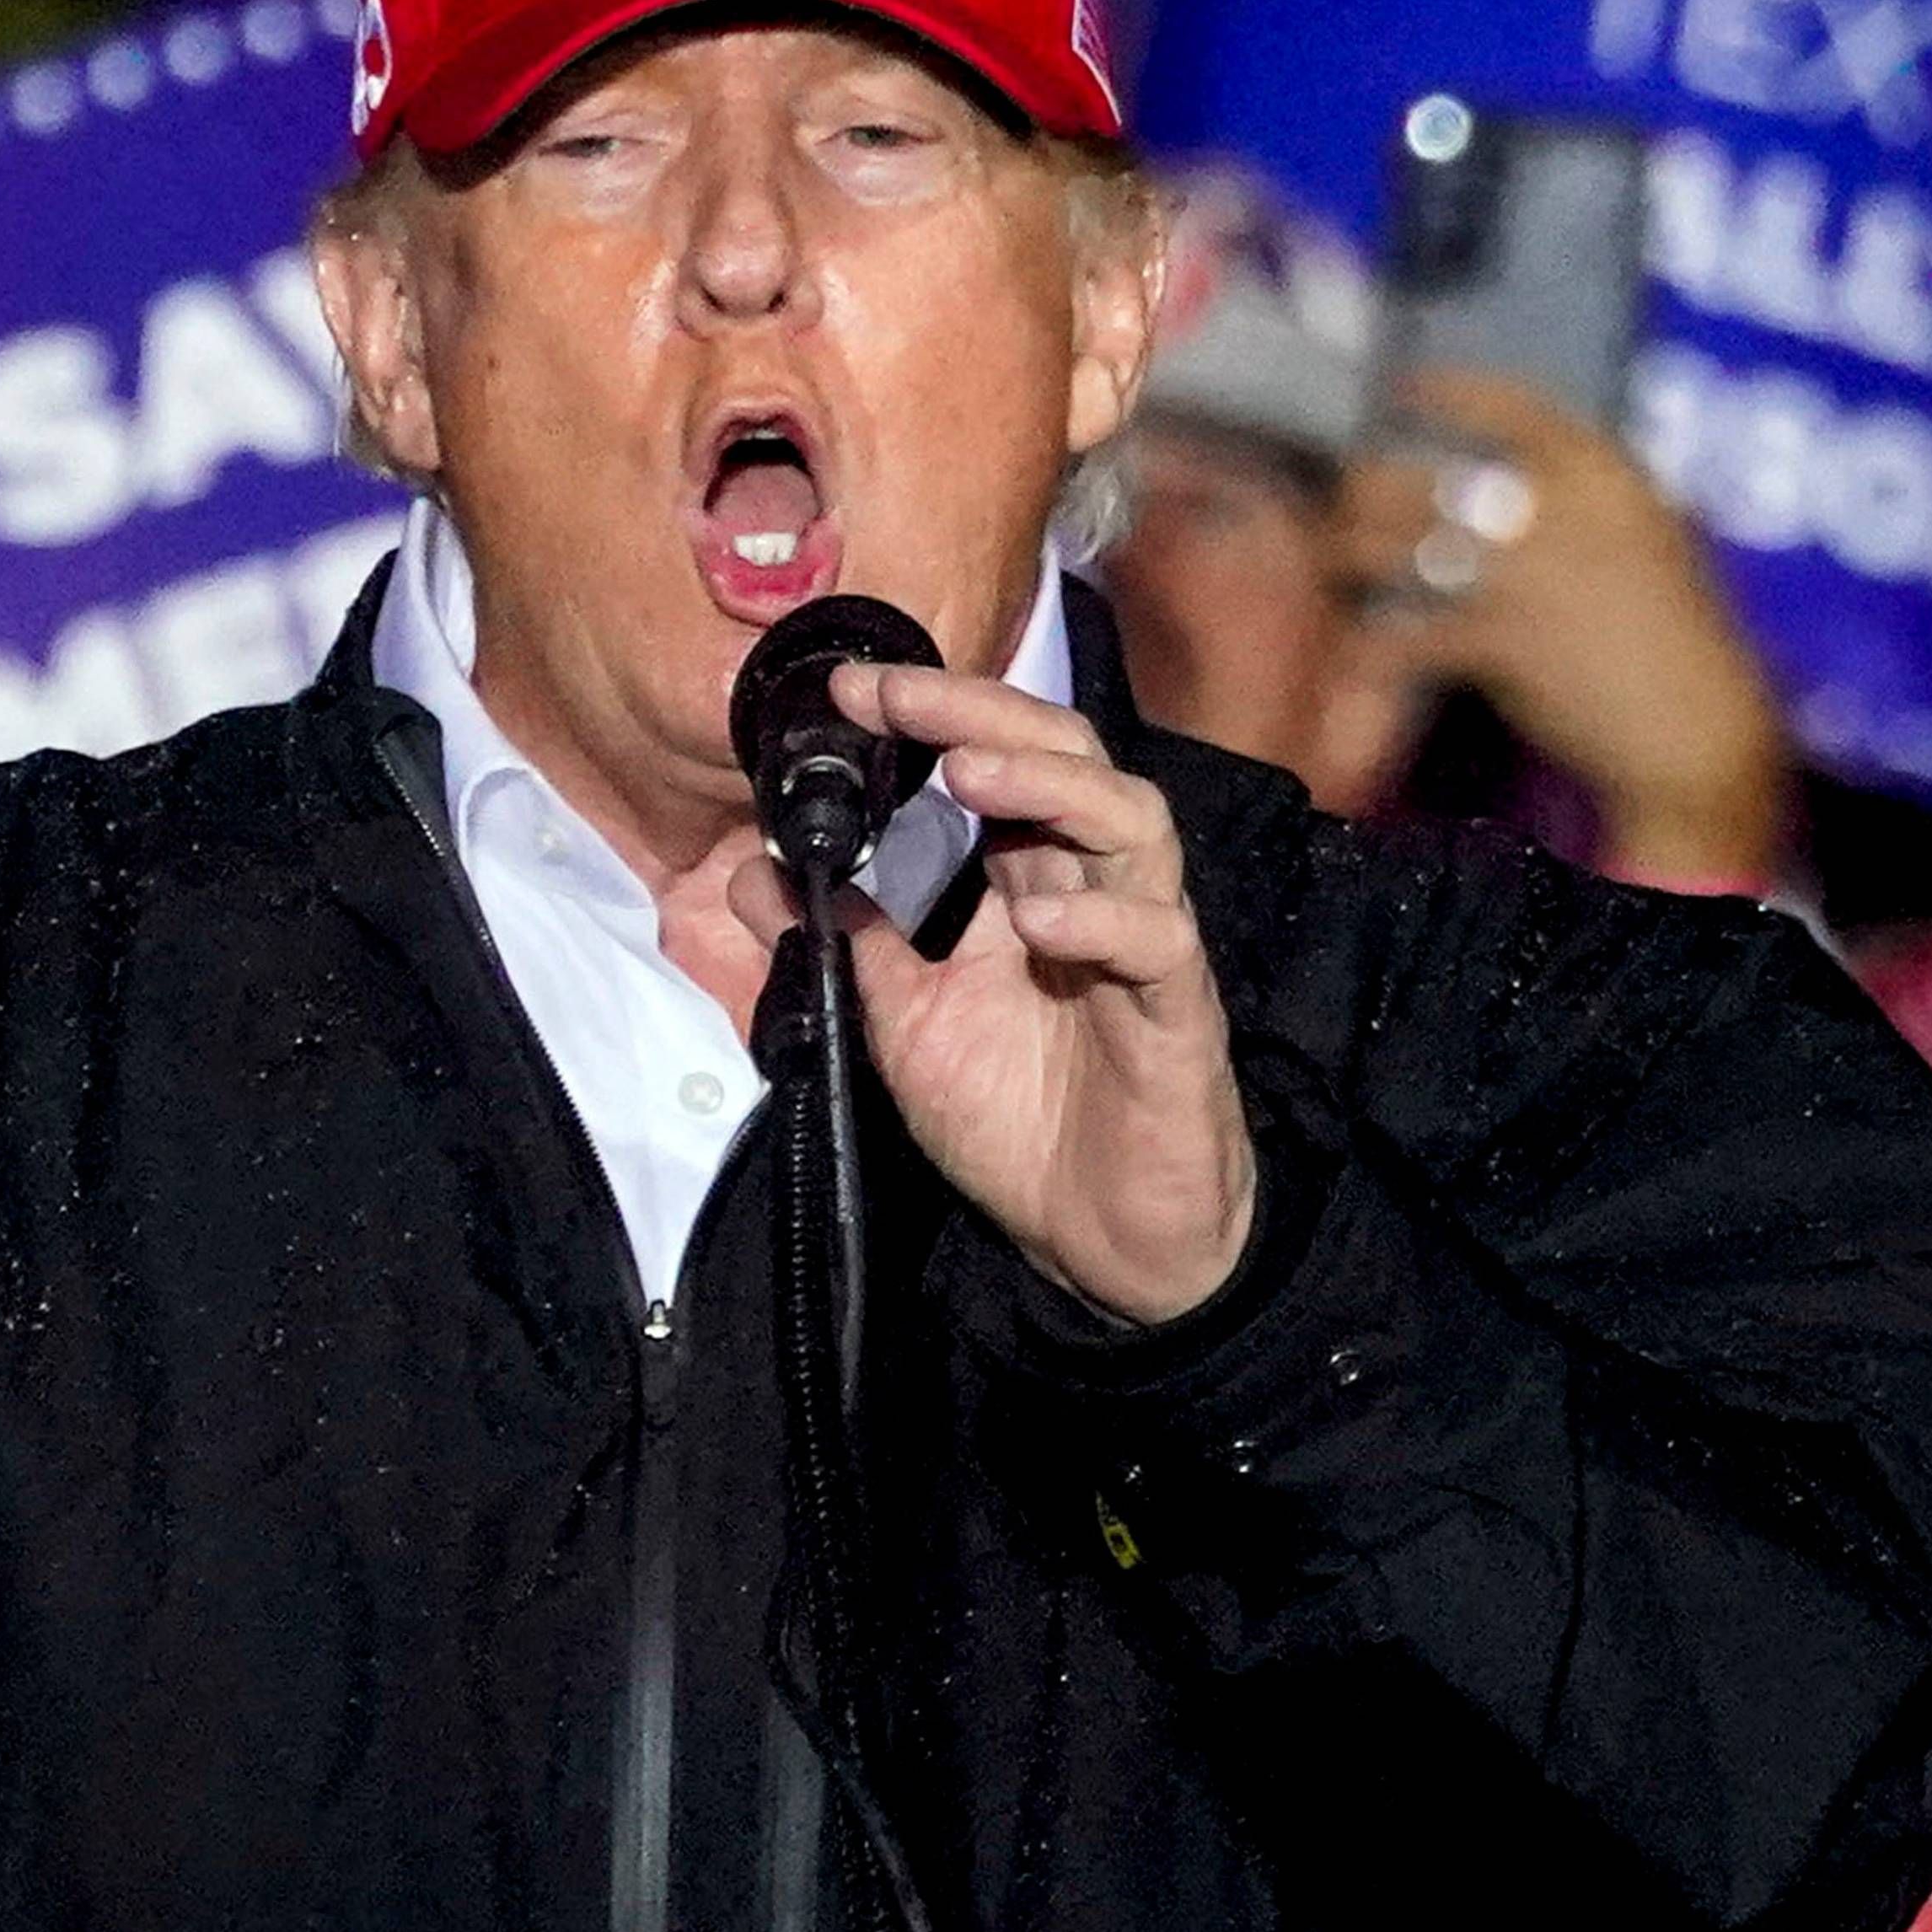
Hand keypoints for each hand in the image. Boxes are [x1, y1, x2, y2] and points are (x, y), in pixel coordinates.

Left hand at [728, 664, 1256, 1325]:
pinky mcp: (1179, 1014)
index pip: (996, 760)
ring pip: (1132, 824)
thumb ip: (843, 944)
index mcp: (1029, 880)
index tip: (850, 691)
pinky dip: (1099, 920)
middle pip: (1071, 758)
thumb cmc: (1018, 1120)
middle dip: (986, 715)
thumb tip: (752, 872)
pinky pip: (1158, 943)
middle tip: (902, 697)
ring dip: (1050, 789)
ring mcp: (1143, 945)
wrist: (1100, 1240)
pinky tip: (1036, 921)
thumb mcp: (901, 1024)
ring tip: (970, 777)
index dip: (935, 714)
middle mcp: (1093, 891)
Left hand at [1340, 370, 1789, 889]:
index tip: (1402, 387)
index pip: (1512, 405)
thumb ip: (1594, 502)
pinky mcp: (1501, 640)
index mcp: (1605, 472)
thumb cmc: (1684, 634)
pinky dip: (1373, 648)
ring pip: (1398, 546)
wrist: (1697, 724)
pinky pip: (1408, 636)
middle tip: (1344, 501)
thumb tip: (1533, 481)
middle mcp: (1557, 508)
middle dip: (1369, 491)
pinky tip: (1356, 652)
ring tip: (1333, 560)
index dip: (1446, 391)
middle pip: (1426, 479)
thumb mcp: (1656, 536)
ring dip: (1352, 553)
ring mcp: (1524, 573)